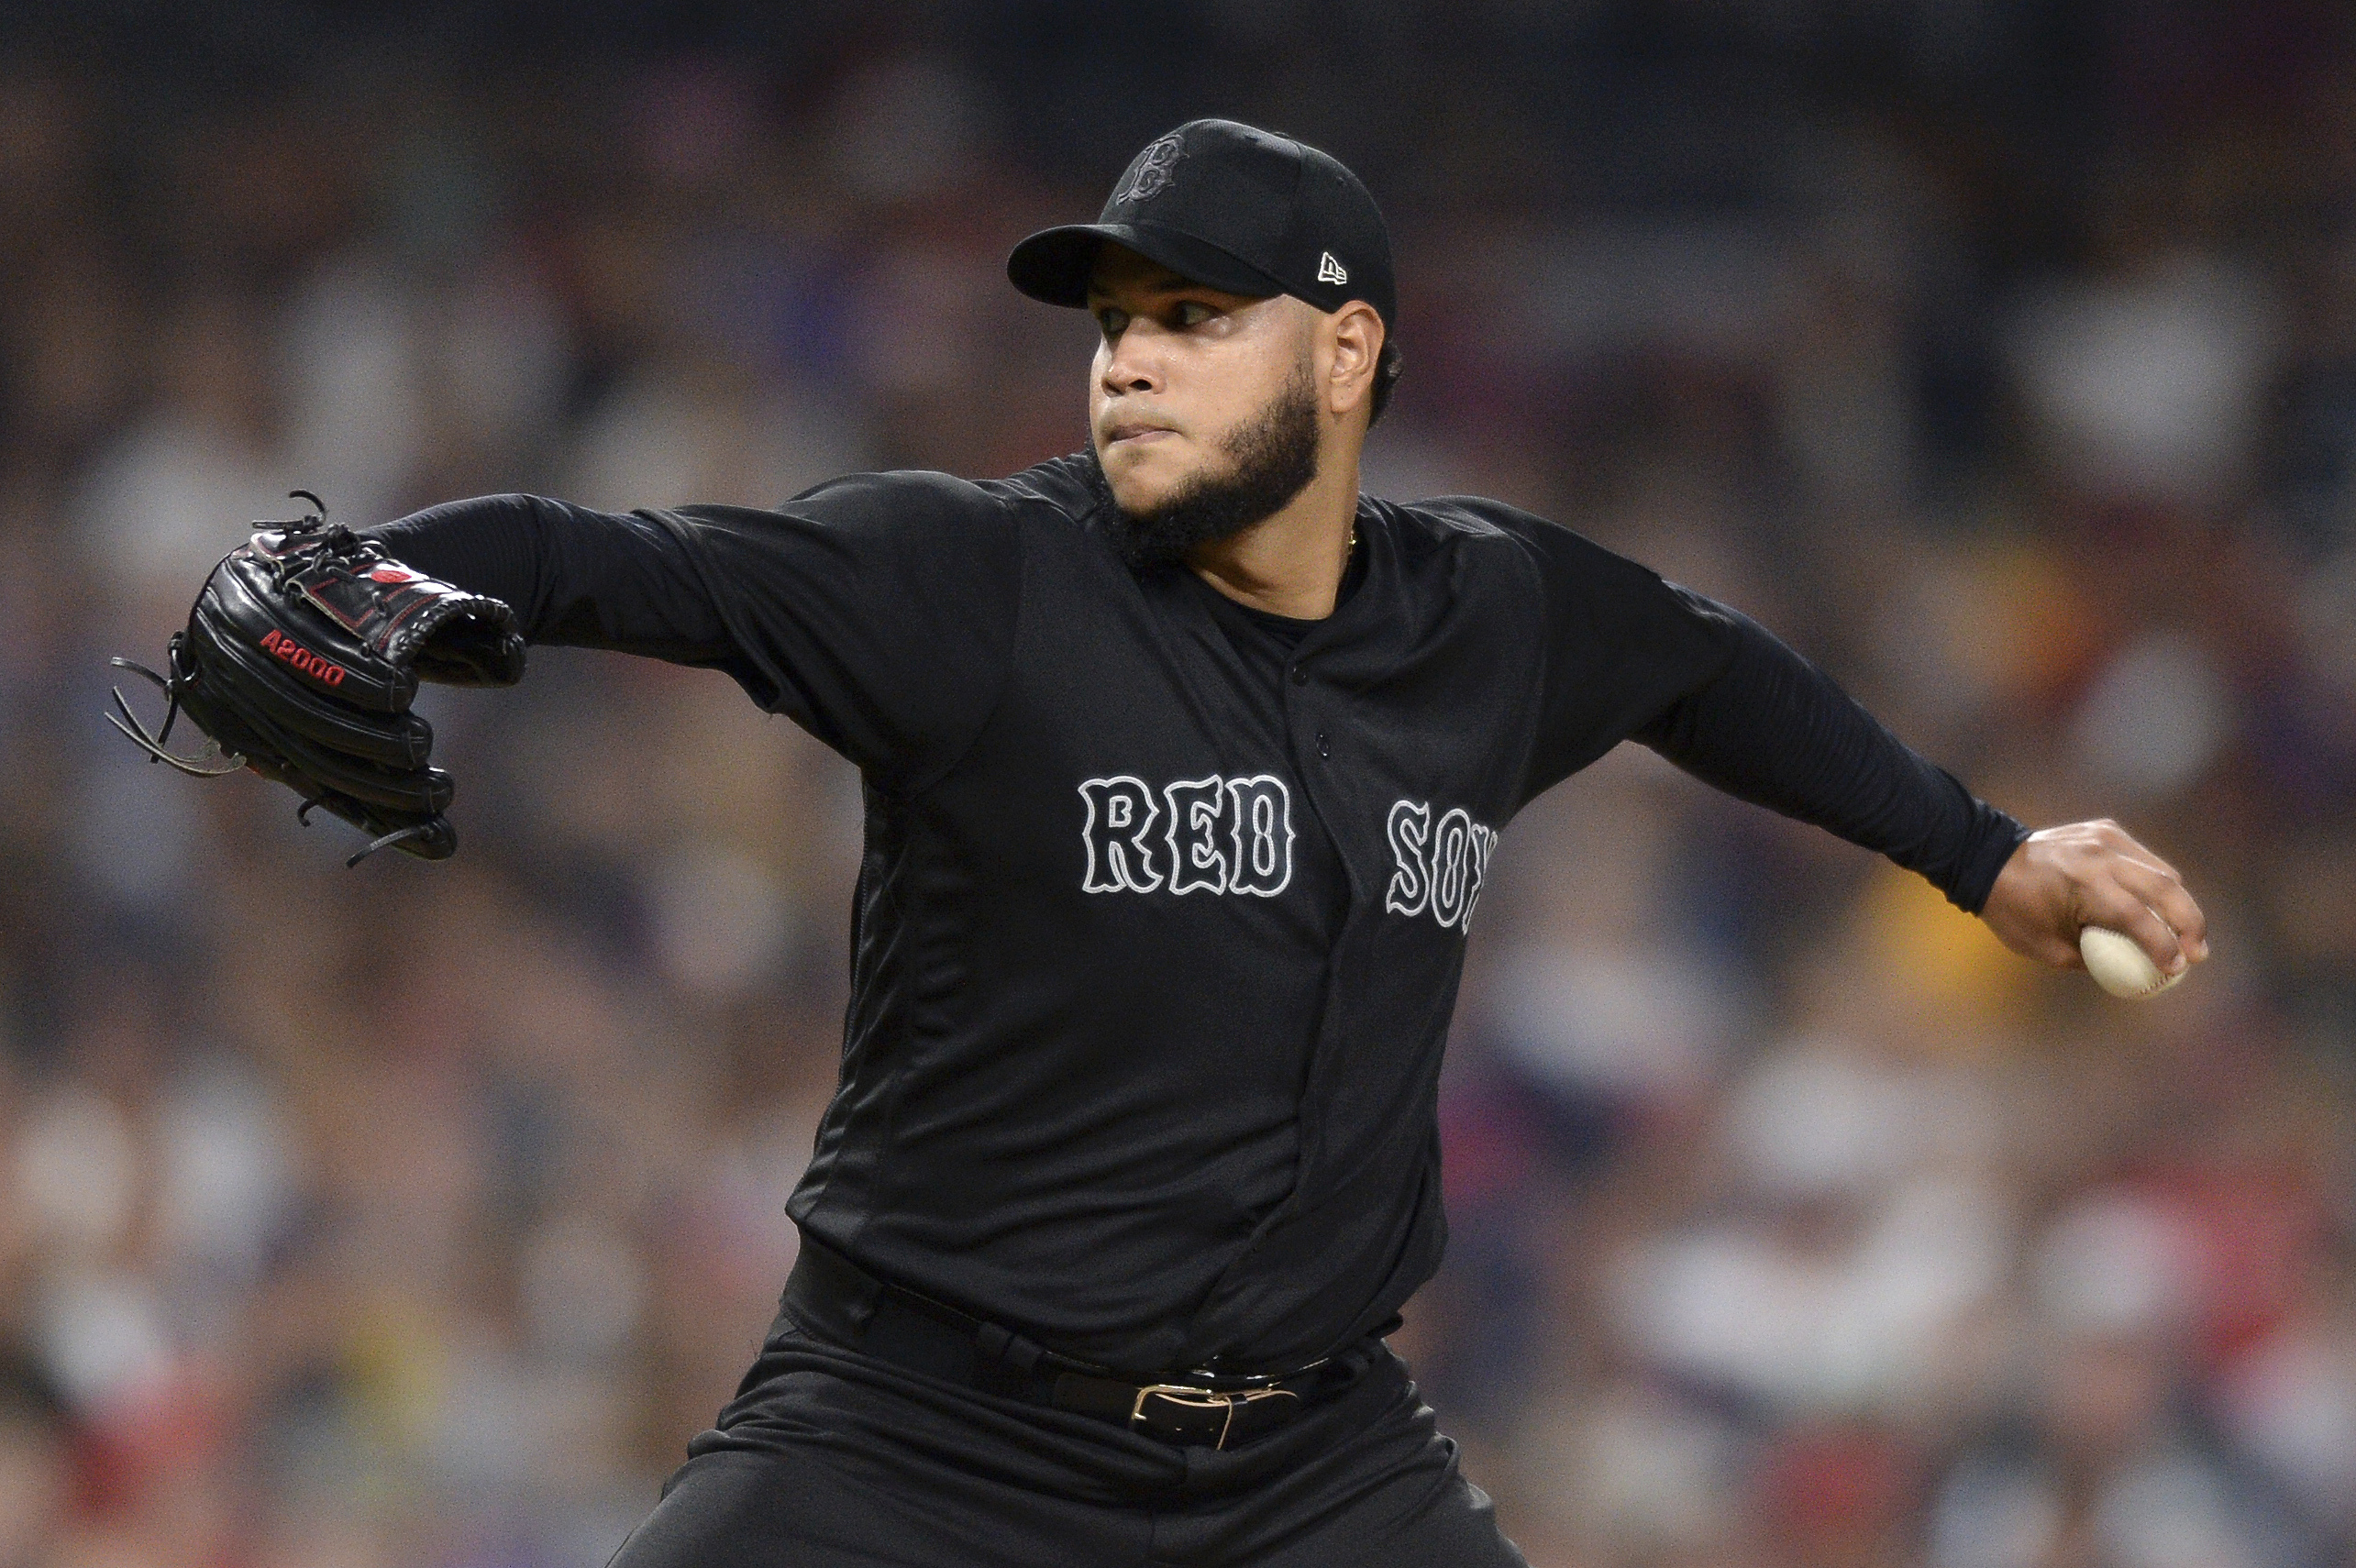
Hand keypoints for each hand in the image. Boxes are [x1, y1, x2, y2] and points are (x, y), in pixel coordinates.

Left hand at [1980, 820, 2208, 977]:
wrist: (1988, 861)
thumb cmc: (2013, 911)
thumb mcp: (2049, 949)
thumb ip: (2094, 958)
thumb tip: (2131, 966)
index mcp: (2085, 886)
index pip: (2139, 919)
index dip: (2164, 946)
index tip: (2177, 967)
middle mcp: (2101, 857)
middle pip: (2166, 888)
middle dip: (2190, 923)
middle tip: (2198, 952)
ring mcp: (2105, 838)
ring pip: (2161, 870)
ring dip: (2180, 902)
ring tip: (2188, 932)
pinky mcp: (2105, 829)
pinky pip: (2141, 857)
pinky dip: (2155, 881)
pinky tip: (2159, 904)